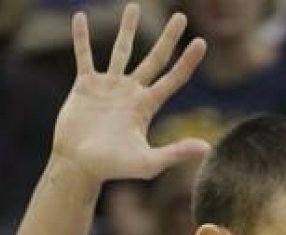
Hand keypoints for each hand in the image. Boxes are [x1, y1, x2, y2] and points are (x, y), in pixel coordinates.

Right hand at [50, 3, 210, 182]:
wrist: (78, 166)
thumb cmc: (112, 168)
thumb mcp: (147, 163)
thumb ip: (175, 153)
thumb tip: (207, 147)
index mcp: (146, 106)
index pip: (173, 78)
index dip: (188, 62)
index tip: (201, 42)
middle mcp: (130, 92)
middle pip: (154, 59)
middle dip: (168, 38)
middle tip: (180, 16)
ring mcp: (108, 87)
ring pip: (120, 51)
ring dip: (127, 29)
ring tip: (133, 6)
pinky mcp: (85, 86)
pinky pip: (83, 56)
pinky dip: (81, 38)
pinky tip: (79, 17)